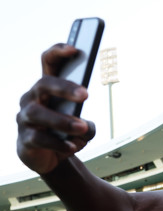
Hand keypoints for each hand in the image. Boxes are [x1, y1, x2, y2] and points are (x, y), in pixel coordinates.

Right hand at [16, 44, 94, 174]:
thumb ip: (88, 125)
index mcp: (47, 90)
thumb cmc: (67, 134)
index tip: (75, 49)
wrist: (53, 159)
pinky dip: (58, 143)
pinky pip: (39, 139)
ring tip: (82, 127)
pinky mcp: (25, 140)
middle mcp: (32, 99)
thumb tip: (85, 126)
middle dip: (64, 87)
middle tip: (86, 95)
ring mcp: (24, 119)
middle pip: (43, 85)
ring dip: (62, 120)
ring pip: (37, 113)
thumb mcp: (83, 127)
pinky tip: (72, 146)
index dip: (58, 53)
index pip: (48, 63)